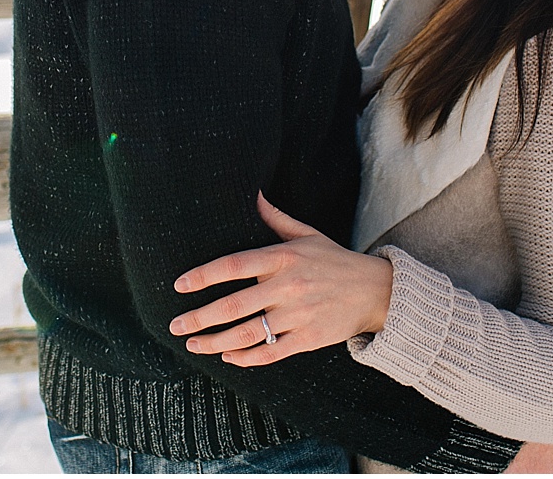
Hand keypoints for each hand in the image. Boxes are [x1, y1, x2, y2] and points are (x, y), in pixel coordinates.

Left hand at [168, 192, 392, 366]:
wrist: (375, 291)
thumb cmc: (335, 261)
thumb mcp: (307, 234)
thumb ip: (276, 218)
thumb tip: (254, 194)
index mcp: (282, 257)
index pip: (234, 265)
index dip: (203, 275)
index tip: (180, 285)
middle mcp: (288, 286)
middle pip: (233, 306)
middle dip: (199, 318)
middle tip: (176, 325)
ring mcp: (298, 314)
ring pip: (248, 334)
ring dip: (215, 342)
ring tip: (194, 344)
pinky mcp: (309, 338)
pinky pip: (270, 353)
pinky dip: (246, 358)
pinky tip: (228, 357)